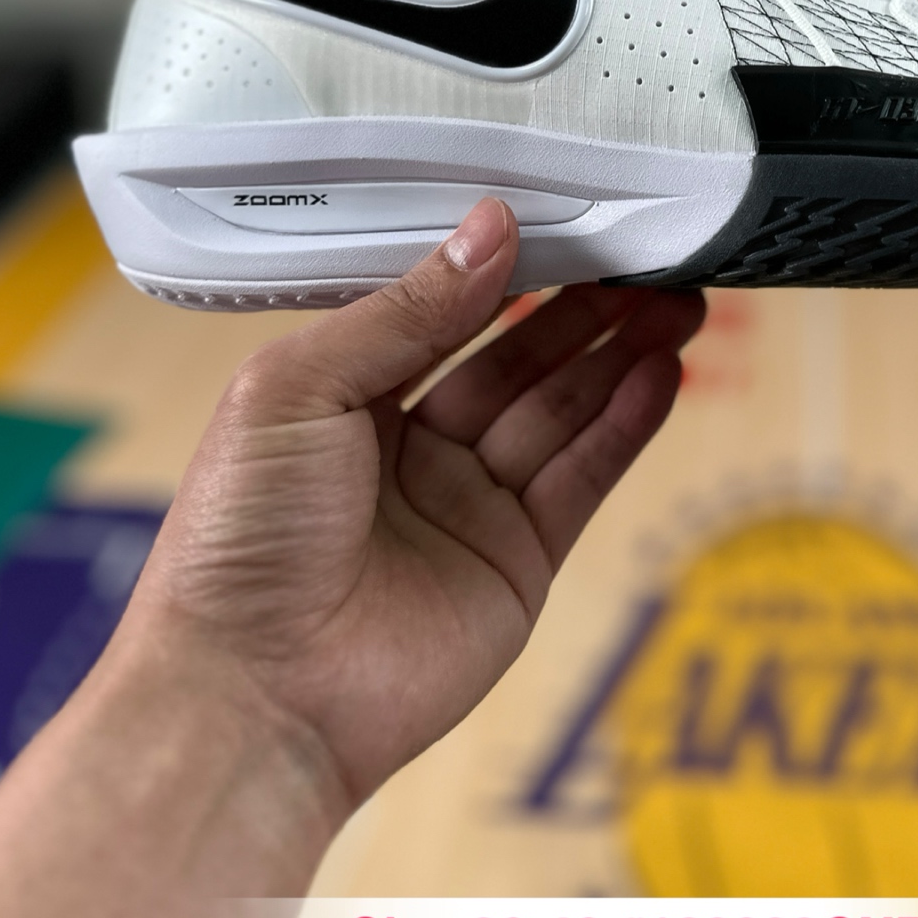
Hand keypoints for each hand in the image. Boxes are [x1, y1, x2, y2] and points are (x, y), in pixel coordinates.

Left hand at [125, 199, 703, 806]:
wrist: (253, 697)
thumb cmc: (239, 540)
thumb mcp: (301, 388)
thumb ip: (405, 310)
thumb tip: (489, 228)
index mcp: (343, 397)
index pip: (441, 313)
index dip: (502, 269)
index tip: (562, 220)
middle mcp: (410, 448)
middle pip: (516, 357)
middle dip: (582, 306)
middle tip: (645, 255)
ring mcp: (467, 506)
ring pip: (561, 409)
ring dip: (619, 354)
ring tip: (678, 299)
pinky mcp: (516, 563)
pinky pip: (582, 477)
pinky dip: (625, 424)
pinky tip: (660, 371)